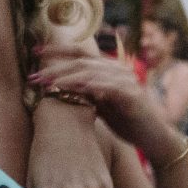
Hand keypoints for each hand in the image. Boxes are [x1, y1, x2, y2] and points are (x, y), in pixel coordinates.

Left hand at [27, 53, 180, 164]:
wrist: (154, 138)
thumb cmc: (127, 122)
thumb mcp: (101, 105)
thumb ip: (86, 93)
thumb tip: (60, 88)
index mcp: (110, 68)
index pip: (81, 52)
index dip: (58, 50)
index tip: (34, 52)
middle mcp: (118, 69)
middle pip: (81, 61)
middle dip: (55, 67)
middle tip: (34, 76)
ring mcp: (126, 80)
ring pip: (90, 72)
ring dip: (66, 77)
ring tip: (46, 84)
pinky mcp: (131, 95)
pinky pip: (106, 87)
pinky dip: (89, 86)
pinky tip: (72, 89)